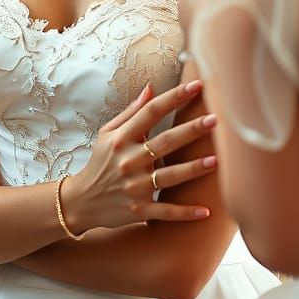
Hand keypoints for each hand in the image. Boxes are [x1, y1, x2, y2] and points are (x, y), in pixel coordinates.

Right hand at [61, 81, 217, 235]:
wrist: (82, 202)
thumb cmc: (100, 163)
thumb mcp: (108, 133)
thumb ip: (131, 112)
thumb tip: (151, 88)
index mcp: (122, 138)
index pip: (151, 112)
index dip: (174, 97)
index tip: (196, 85)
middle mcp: (129, 160)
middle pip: (165, 142)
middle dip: (191, 130)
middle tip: (215, 119)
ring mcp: (134, 186)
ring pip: (169, 176)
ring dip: (193, 169)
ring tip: (216, 160)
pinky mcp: (139, 209)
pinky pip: (166, 211)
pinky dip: (185, 213)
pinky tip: (206, 210)